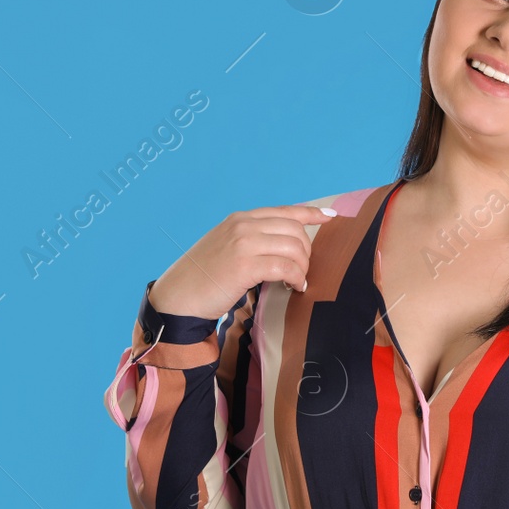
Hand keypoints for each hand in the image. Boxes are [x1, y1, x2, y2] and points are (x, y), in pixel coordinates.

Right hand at [147, 204, 337, 320]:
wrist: (177, 297)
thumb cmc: (204, 278)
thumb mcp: (227, 247)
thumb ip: (252, 240)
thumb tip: (286, 247)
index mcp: (241, 219)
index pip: (285, 211)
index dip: (312, 213)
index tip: (331, 217)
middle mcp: (243, 225)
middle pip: (296, 230)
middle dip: (307, 252)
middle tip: (301, 272)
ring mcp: (243, 243)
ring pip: (294, 247)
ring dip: (302, 267)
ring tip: (296, 282)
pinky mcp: (244, 265)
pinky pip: (285, 266)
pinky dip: (295, 277)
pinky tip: (293, 287)